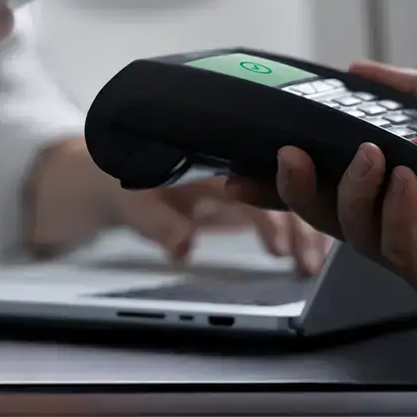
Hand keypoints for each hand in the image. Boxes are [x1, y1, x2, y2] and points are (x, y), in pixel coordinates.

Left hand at [26, 140, 331, 272]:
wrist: (105, 173)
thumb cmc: (120, 175)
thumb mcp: (134, 198)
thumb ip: (158, 222)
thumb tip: (182, 247)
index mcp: (211, 151)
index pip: (256, 170)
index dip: (275, 199)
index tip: (283, 238)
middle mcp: (233, 161)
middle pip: (280, 186)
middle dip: (300, 221)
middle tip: (308, 260)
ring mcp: (242, 179)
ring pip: (285, 201)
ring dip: (303, 231)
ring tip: (311, 265)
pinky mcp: (243, 197)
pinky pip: (277, 213)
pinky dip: (296, 233)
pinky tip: (308, 256)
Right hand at [227, 62, 416, 326]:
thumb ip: (412, 92)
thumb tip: (358, 67)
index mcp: (402, 192)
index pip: (329, 187)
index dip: (284, 178)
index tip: (244, 161)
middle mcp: (404, 227)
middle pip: (326, 216)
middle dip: (295, 189)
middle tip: (285, 156)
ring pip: (355, 232)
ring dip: (352, 191)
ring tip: (370, 156)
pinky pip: (399, 248)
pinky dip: (394, 212)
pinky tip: (404, 183)